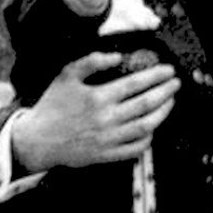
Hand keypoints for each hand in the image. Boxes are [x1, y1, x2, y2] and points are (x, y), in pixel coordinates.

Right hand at [11, 52, 177, 171]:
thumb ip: (91, 61)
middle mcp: (105, 119)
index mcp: (97, 98)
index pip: (135, 84)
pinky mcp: (106, 155)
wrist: (37, 140)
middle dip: (166, 92)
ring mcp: (107, 139)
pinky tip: (153, 127)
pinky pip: (135, 148)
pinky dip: (148, 138)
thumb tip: (118, 57)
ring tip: (170, 102)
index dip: (156, 76)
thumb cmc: (52, 105)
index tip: (168, 70)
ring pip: (145, 126)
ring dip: (162, 113)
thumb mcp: (66, 76)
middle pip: (146, 104)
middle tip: (176, 83)